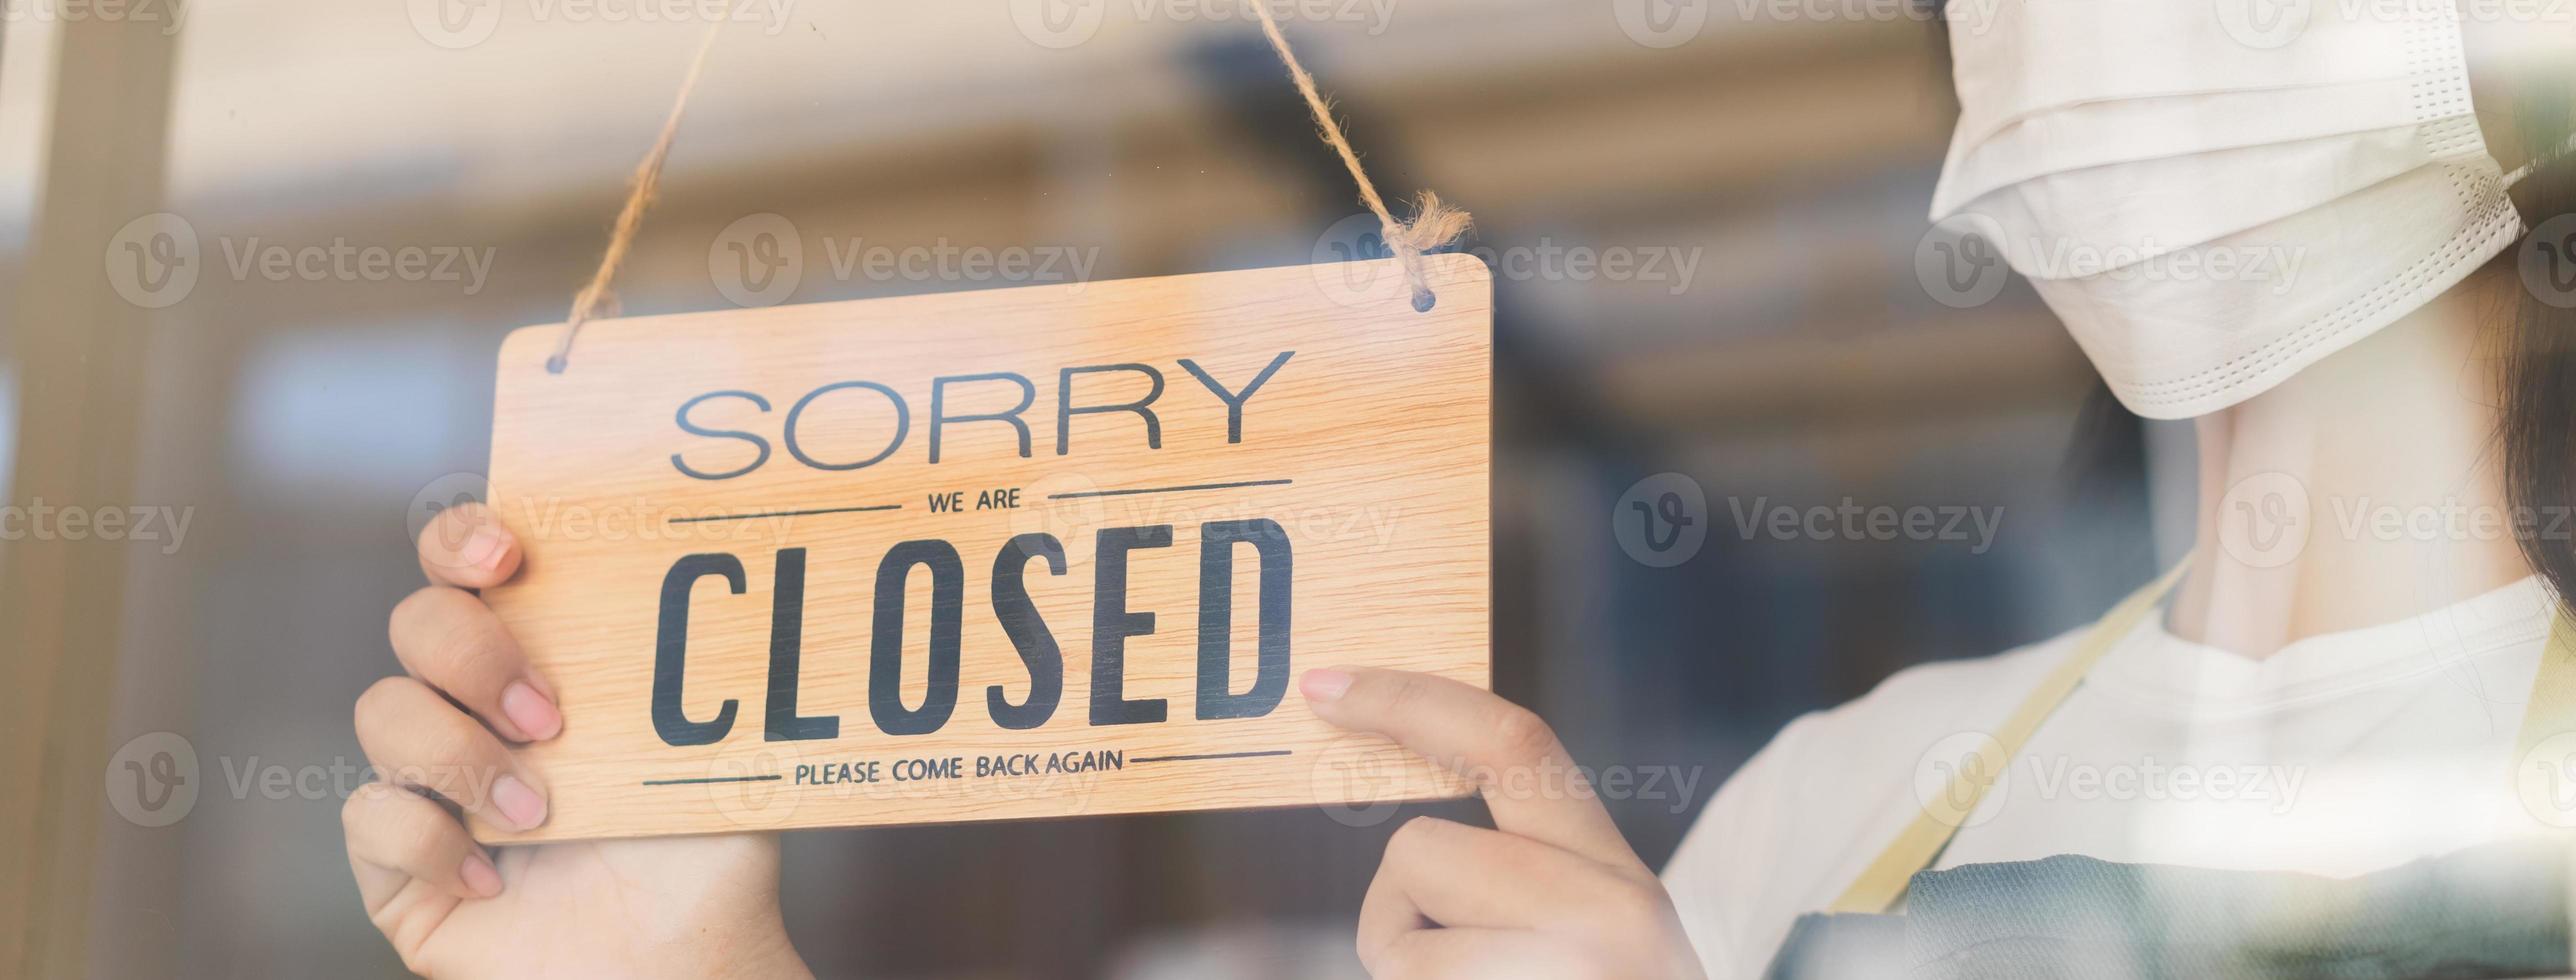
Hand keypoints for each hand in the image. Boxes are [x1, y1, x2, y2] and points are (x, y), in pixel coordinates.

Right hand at [344, 503, 808, 977]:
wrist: (681, 962)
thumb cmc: (702, 853)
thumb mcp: (717, 745)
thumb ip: (703, 667)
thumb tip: (727, 580)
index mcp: (541, 657)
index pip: (469, 563)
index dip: (463, 537)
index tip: (506, 553)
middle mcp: (471, 707)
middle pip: (417, 622)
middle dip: (472, 654)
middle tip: (551, 717)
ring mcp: (427, 783)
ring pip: (382, 713)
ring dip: (462, 758)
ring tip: (544, 814)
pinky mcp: (396, 866)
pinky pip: (369, 817)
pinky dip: (433, 843)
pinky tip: (498, 879)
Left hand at [1304, 667, 1705, 979]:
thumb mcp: (1596, 942)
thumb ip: (1525, 879)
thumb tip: (1405, 836)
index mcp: (1622, 880)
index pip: (1513, 741)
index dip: (1407, 698)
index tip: (1322, 684)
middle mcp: (1608, 919)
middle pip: (1416, 854)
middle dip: (1397, 915)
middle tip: (1456, 975)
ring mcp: (1561, 977)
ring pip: (1396, 952)